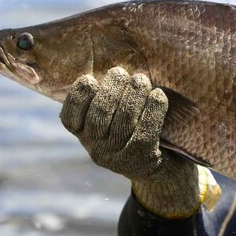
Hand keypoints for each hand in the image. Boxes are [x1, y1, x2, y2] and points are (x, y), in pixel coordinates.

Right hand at [60, 67, 218, 217]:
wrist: (165, 169)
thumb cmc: (136, 132)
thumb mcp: (116, 118)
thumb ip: (108, 97)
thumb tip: (112, 65)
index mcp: (86, 136)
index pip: (70, 118)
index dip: (77, 98)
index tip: (89, 79)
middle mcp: (98, 149)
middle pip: (99, 115)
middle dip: (110, 89)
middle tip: (121, 72)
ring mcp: (119, 158)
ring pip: (123, 121)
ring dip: (133, 95)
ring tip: (142, 79)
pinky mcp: (143, 160)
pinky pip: (146, 131)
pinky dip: (153, 109)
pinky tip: (158, 95)